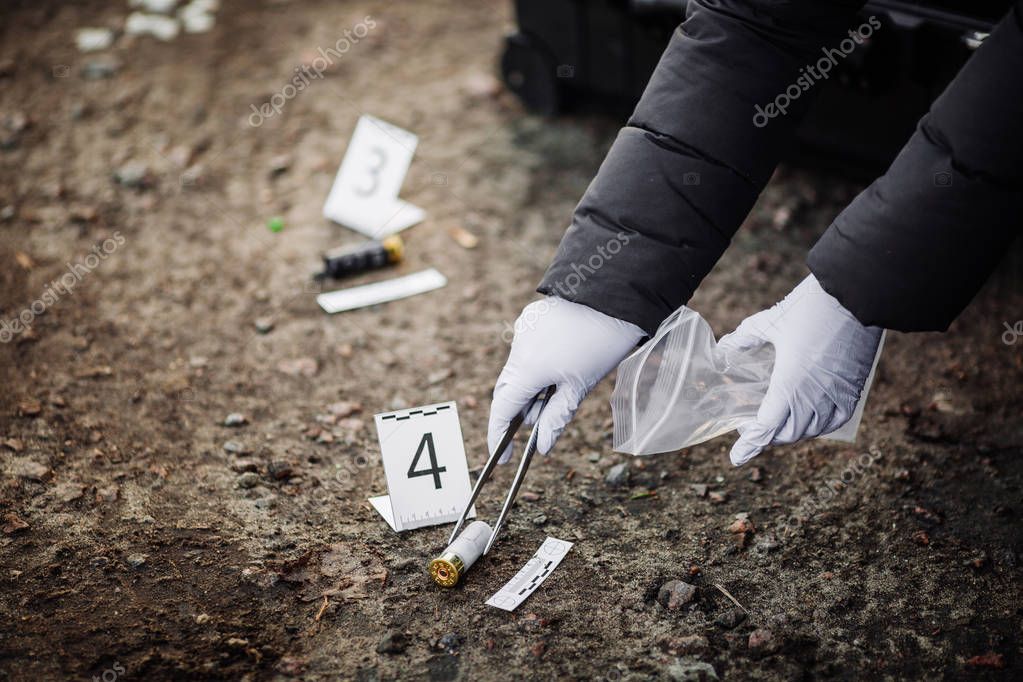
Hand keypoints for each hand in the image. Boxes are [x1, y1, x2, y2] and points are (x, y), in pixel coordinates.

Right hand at [489, 297, 644, 461]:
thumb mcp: (581, 386)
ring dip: (531, 388)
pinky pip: (526, 350)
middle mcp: (518, 348)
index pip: (502, 410)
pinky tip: (560, 365)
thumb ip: (556, 418)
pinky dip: (536, 366)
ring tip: (558, 393)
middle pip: (507, 389)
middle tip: (538, 426)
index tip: (501, 458)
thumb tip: (541, 446)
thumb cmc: (602, 342)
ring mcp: (523, 330)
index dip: (498, 437)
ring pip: (518, 369)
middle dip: (520, 412)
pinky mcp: (531, 319)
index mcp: (528, 368)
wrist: (615, 292)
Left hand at [717, 274, 882, 465]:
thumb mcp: (769, 321)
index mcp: (789, 384)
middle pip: (787, 433)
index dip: (749, 444)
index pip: (766, 427)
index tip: (736, 457)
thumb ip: (745, 339)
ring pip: (811, 430)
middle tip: (751, 426)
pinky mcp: (854, 388)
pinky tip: (809, 419)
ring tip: (777, 422)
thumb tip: (726, 348)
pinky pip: (835, 420)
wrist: (856, 295)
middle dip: (767, 436)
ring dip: (791, 431)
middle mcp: (814, 397)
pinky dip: (818, 425)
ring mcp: (837, 394)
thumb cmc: (810, 307)